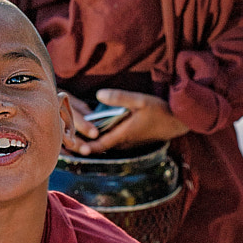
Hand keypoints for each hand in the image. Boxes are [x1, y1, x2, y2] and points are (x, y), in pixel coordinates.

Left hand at [59, 88, 187, 155]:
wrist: (178, 121)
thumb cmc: (160, 110)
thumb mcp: (140, 101)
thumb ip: (119, 98)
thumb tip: (98, 95)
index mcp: (123, 134)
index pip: (98, 145)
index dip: (82, 146)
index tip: (68, 144)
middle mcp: (123, 141)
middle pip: (98, 147)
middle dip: (81, 144)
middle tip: (64, 140)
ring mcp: (128, 141)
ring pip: (104, 144)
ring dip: (89, 141)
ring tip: (72, 135)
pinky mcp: (131, 138)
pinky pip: (111, 141)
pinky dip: (100, 138)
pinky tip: (92, 130)